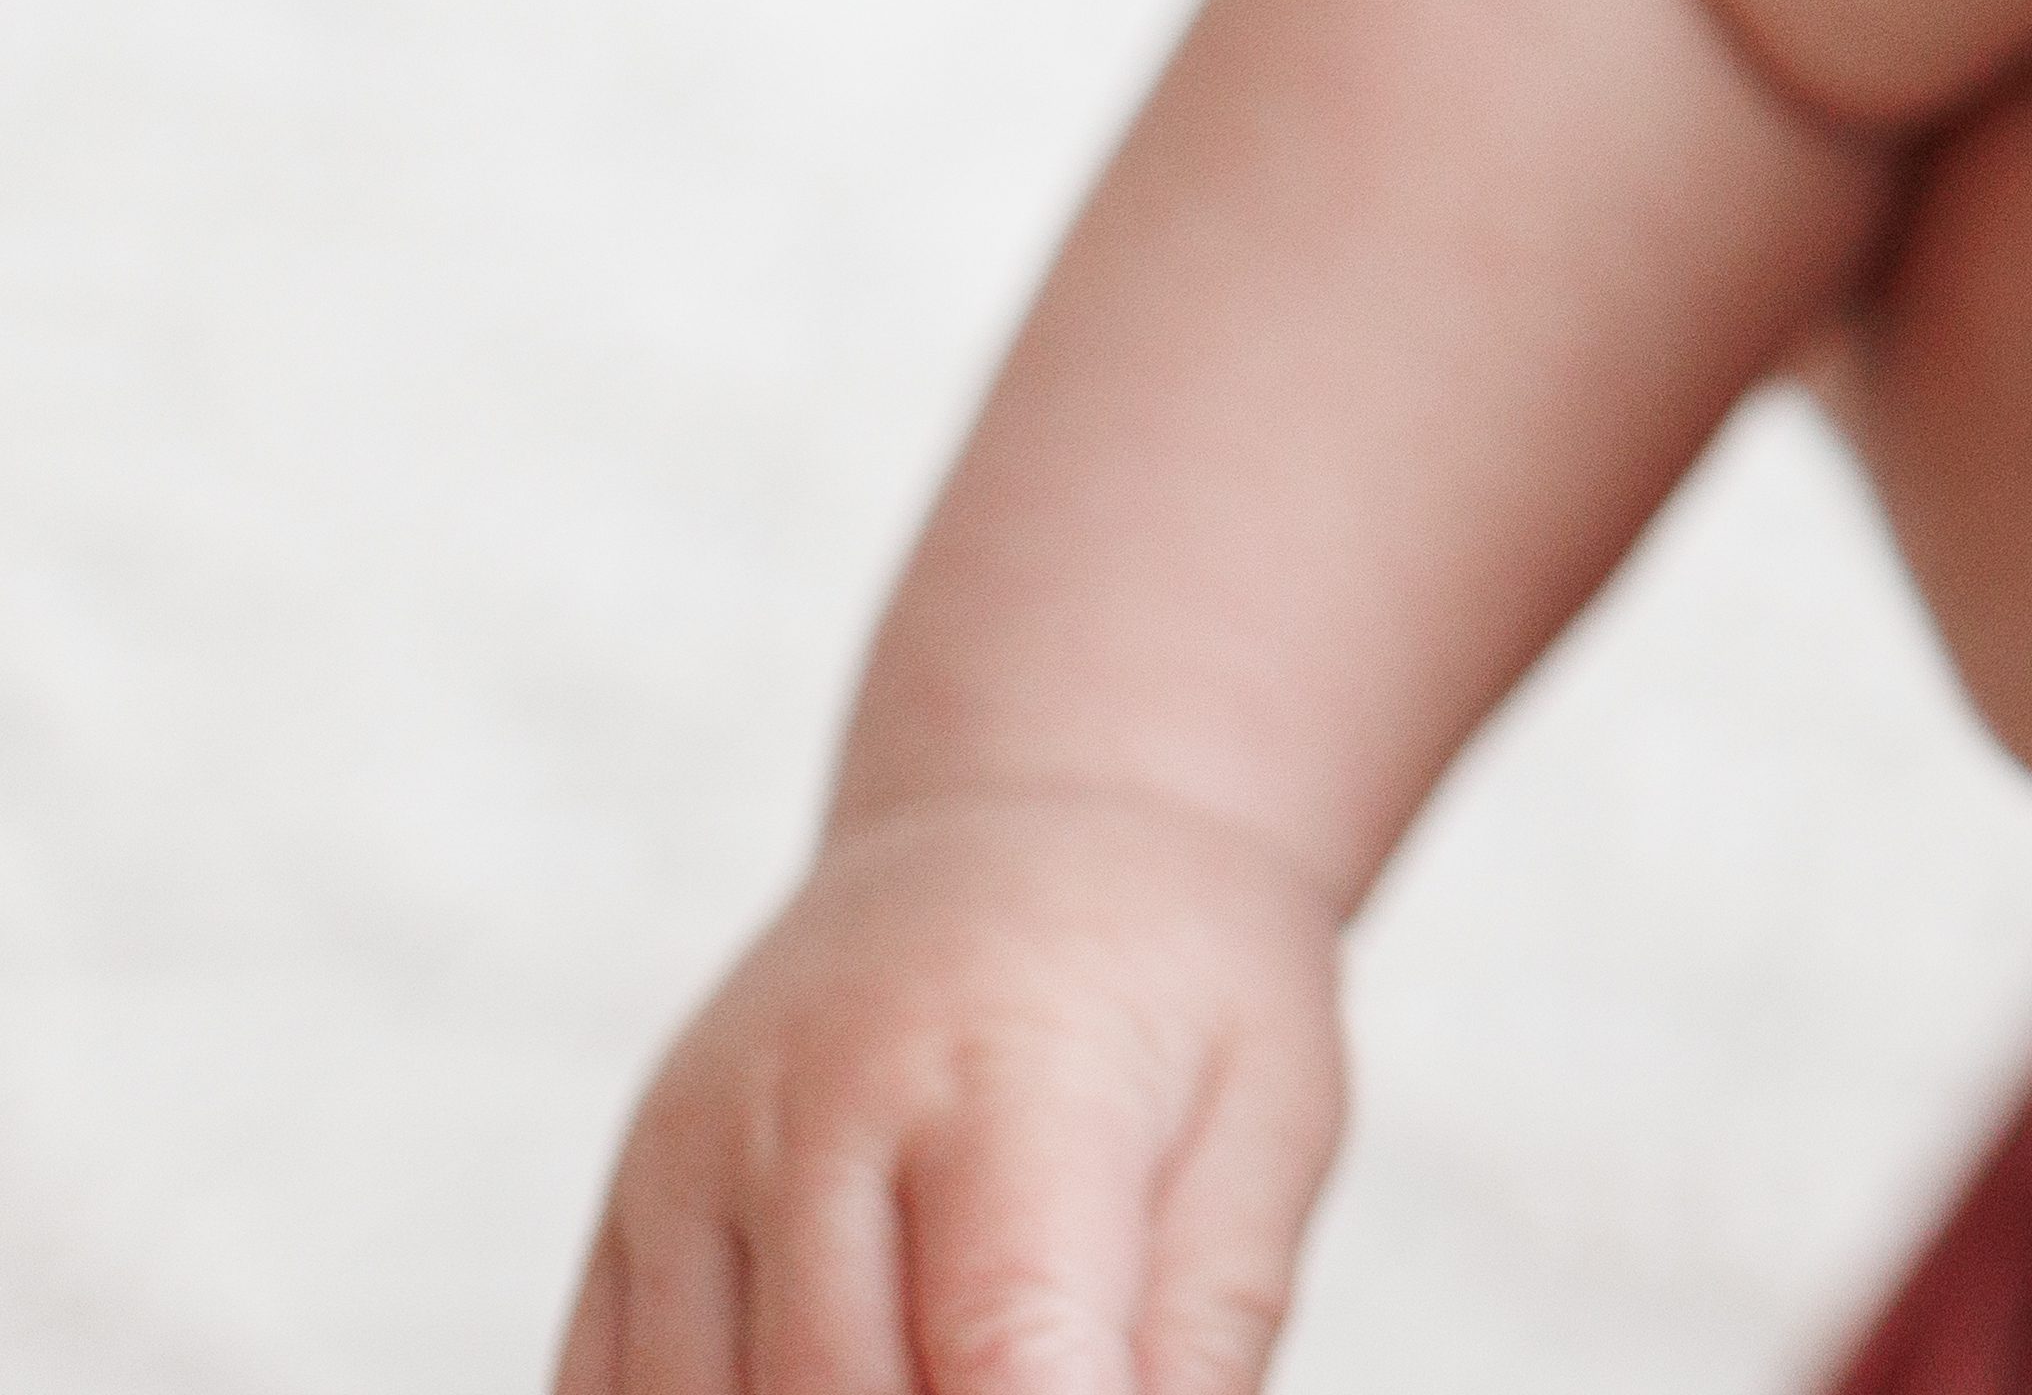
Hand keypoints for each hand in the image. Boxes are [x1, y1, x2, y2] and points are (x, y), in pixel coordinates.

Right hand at [561, 788, 1350, 1394]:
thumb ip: (1205, 1332)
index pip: (1002, 1343)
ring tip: (948, 1360)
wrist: (1028, 837)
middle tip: (1041, 1378)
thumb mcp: (1264, 1132)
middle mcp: (813, 1113)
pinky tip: (832, 1371)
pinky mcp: (621, 1216)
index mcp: (1013, 1075)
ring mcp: (688, 1164)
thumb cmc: (1176, 992)